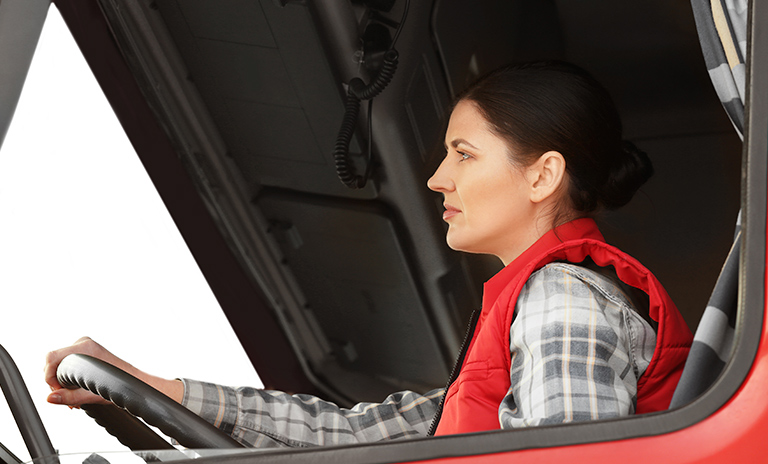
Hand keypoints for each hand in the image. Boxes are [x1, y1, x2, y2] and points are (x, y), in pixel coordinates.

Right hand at [44, 336, 182, 406]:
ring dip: (62, 382)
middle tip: (67, 398)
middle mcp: (84, 343)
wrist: (134, 384)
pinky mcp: (88, 352)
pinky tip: (76, 391)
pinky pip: (69, 363)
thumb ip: (68, 397)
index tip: (57, 391)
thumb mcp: (90, 395)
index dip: (49, 377)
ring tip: (74, 398)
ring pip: (61, 364)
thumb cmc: (119, 386)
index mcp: (84, 348)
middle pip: (54, 362)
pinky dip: (69, 378)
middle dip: (56, 382)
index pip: (51, 358)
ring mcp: (86, 346)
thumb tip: (50, 397)